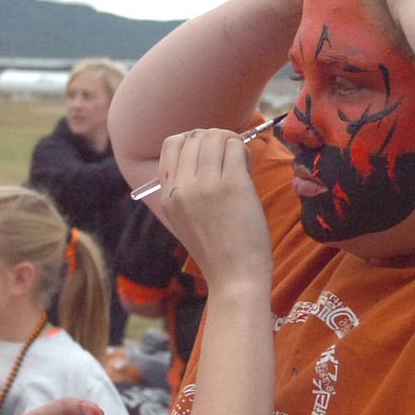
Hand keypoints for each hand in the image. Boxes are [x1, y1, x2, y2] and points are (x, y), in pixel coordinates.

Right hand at [157, 129, 270, 292]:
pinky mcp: (232, 185)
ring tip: (240, 165)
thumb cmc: (218, 251)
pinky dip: (244, 152)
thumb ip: (187, 187)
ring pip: (216, 136)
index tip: (209, 154)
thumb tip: (209, 148)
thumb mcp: (186, 219)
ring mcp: (205, 185)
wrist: (235, 279)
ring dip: (231, 143)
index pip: (171, 144)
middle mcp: (181, 188)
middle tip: (229, 158)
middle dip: (215, 139)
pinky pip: (236, 147)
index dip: (193, 141)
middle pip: (194, 135)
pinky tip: (247, 171)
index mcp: (167, 196)